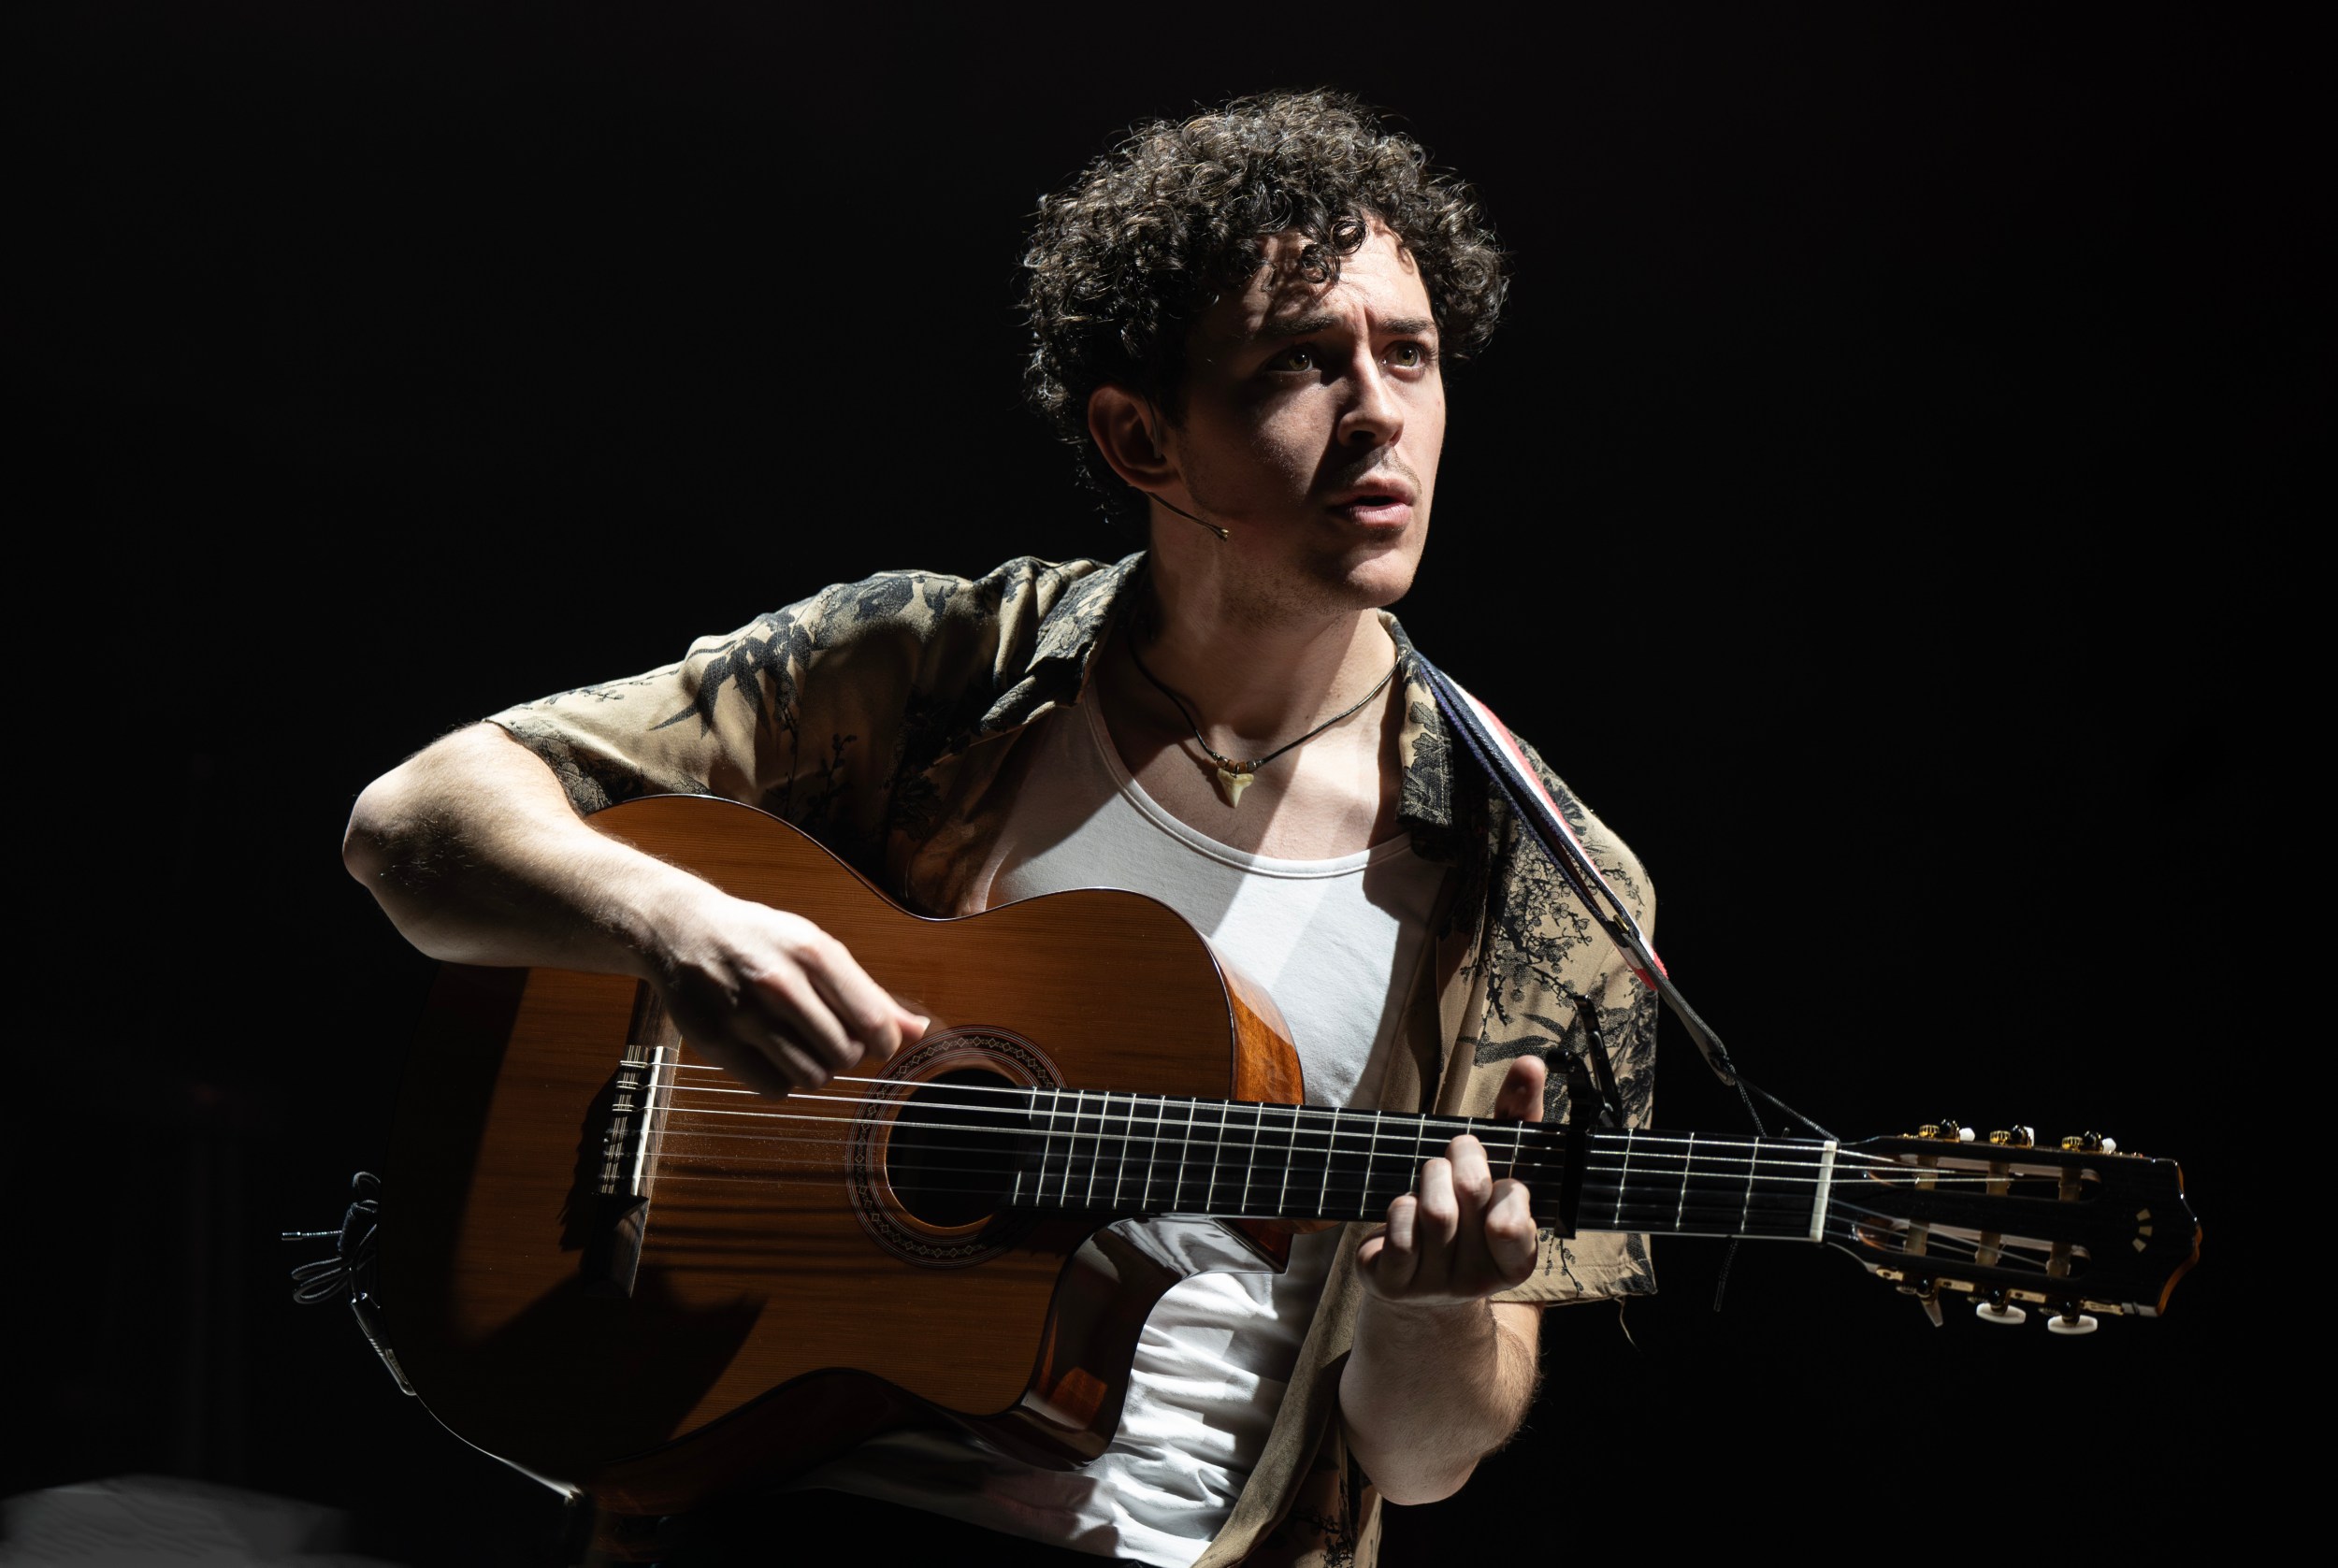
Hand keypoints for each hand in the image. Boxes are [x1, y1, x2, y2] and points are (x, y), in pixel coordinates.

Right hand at [652, 887, 927, 1097]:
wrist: (682, 930)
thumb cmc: (761, 941)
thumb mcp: (817, 949)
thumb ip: (868, 993)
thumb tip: (918, 1031)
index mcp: (813, 952)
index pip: (872, 1021)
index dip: (884, 1043)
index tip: (876, 1042)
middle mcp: (779, 982)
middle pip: (845, 1055)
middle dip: (846, 1054)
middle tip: (829, 1037)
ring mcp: (744, 1014)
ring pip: (812, 1077)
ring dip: (815, 1070)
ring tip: (800, 1045)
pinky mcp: (716, 1042)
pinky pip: (774, 1089)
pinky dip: (781, 1081)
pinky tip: (771, 1054)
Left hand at [1356, 1054, 1545, 1303]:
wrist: (1415, 1277)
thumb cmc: (1465, 1211)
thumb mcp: (1497, 1167)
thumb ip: (1518, 1118)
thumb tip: (1531, 1064)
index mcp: (1517, 1258)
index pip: (1516, 1219)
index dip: (1506, 1189)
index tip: (1502, 1181)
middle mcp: (1480, 1281)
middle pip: (1471, 1194)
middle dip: (1461, 1157)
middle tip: (1456, 1156)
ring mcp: (1435, 1287)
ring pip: (1434, 1211)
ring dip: (1428, 1177)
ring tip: (1431, 1178)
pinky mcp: (1393, 1285)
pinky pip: (1398, 1227)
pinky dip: (1400, 1207)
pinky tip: (1406, 1210)